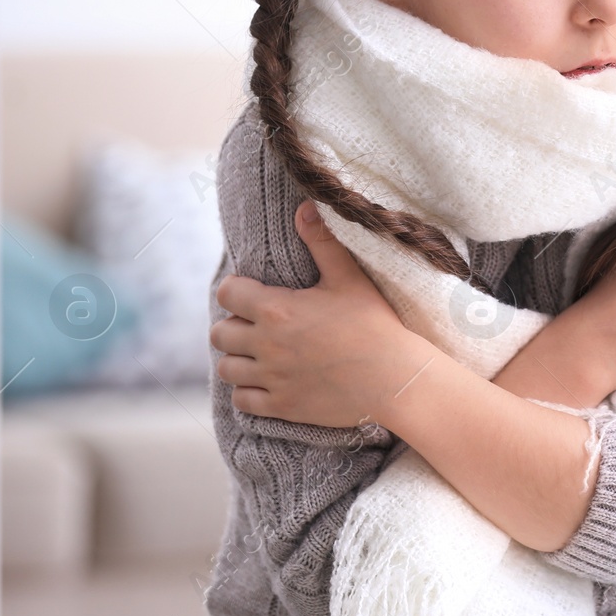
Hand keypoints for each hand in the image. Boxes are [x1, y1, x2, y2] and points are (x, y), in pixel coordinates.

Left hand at [210, 202, 428, 427]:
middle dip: (233, 324)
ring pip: (227, 368)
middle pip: (220, 332)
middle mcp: (267, 345)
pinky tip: (266, 382)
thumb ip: (323, 243)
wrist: (396, 379)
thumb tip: (304, 208)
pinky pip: (242, 401)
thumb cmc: (375, 325)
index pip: (228, 294)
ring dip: (238, 358)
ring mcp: (273, 379)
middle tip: (255, 324)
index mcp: (278, 310)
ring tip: (257, 353)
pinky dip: (248, 392)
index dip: (237, 289)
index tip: (252, 292)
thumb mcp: (350, 278)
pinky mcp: (282, 406)